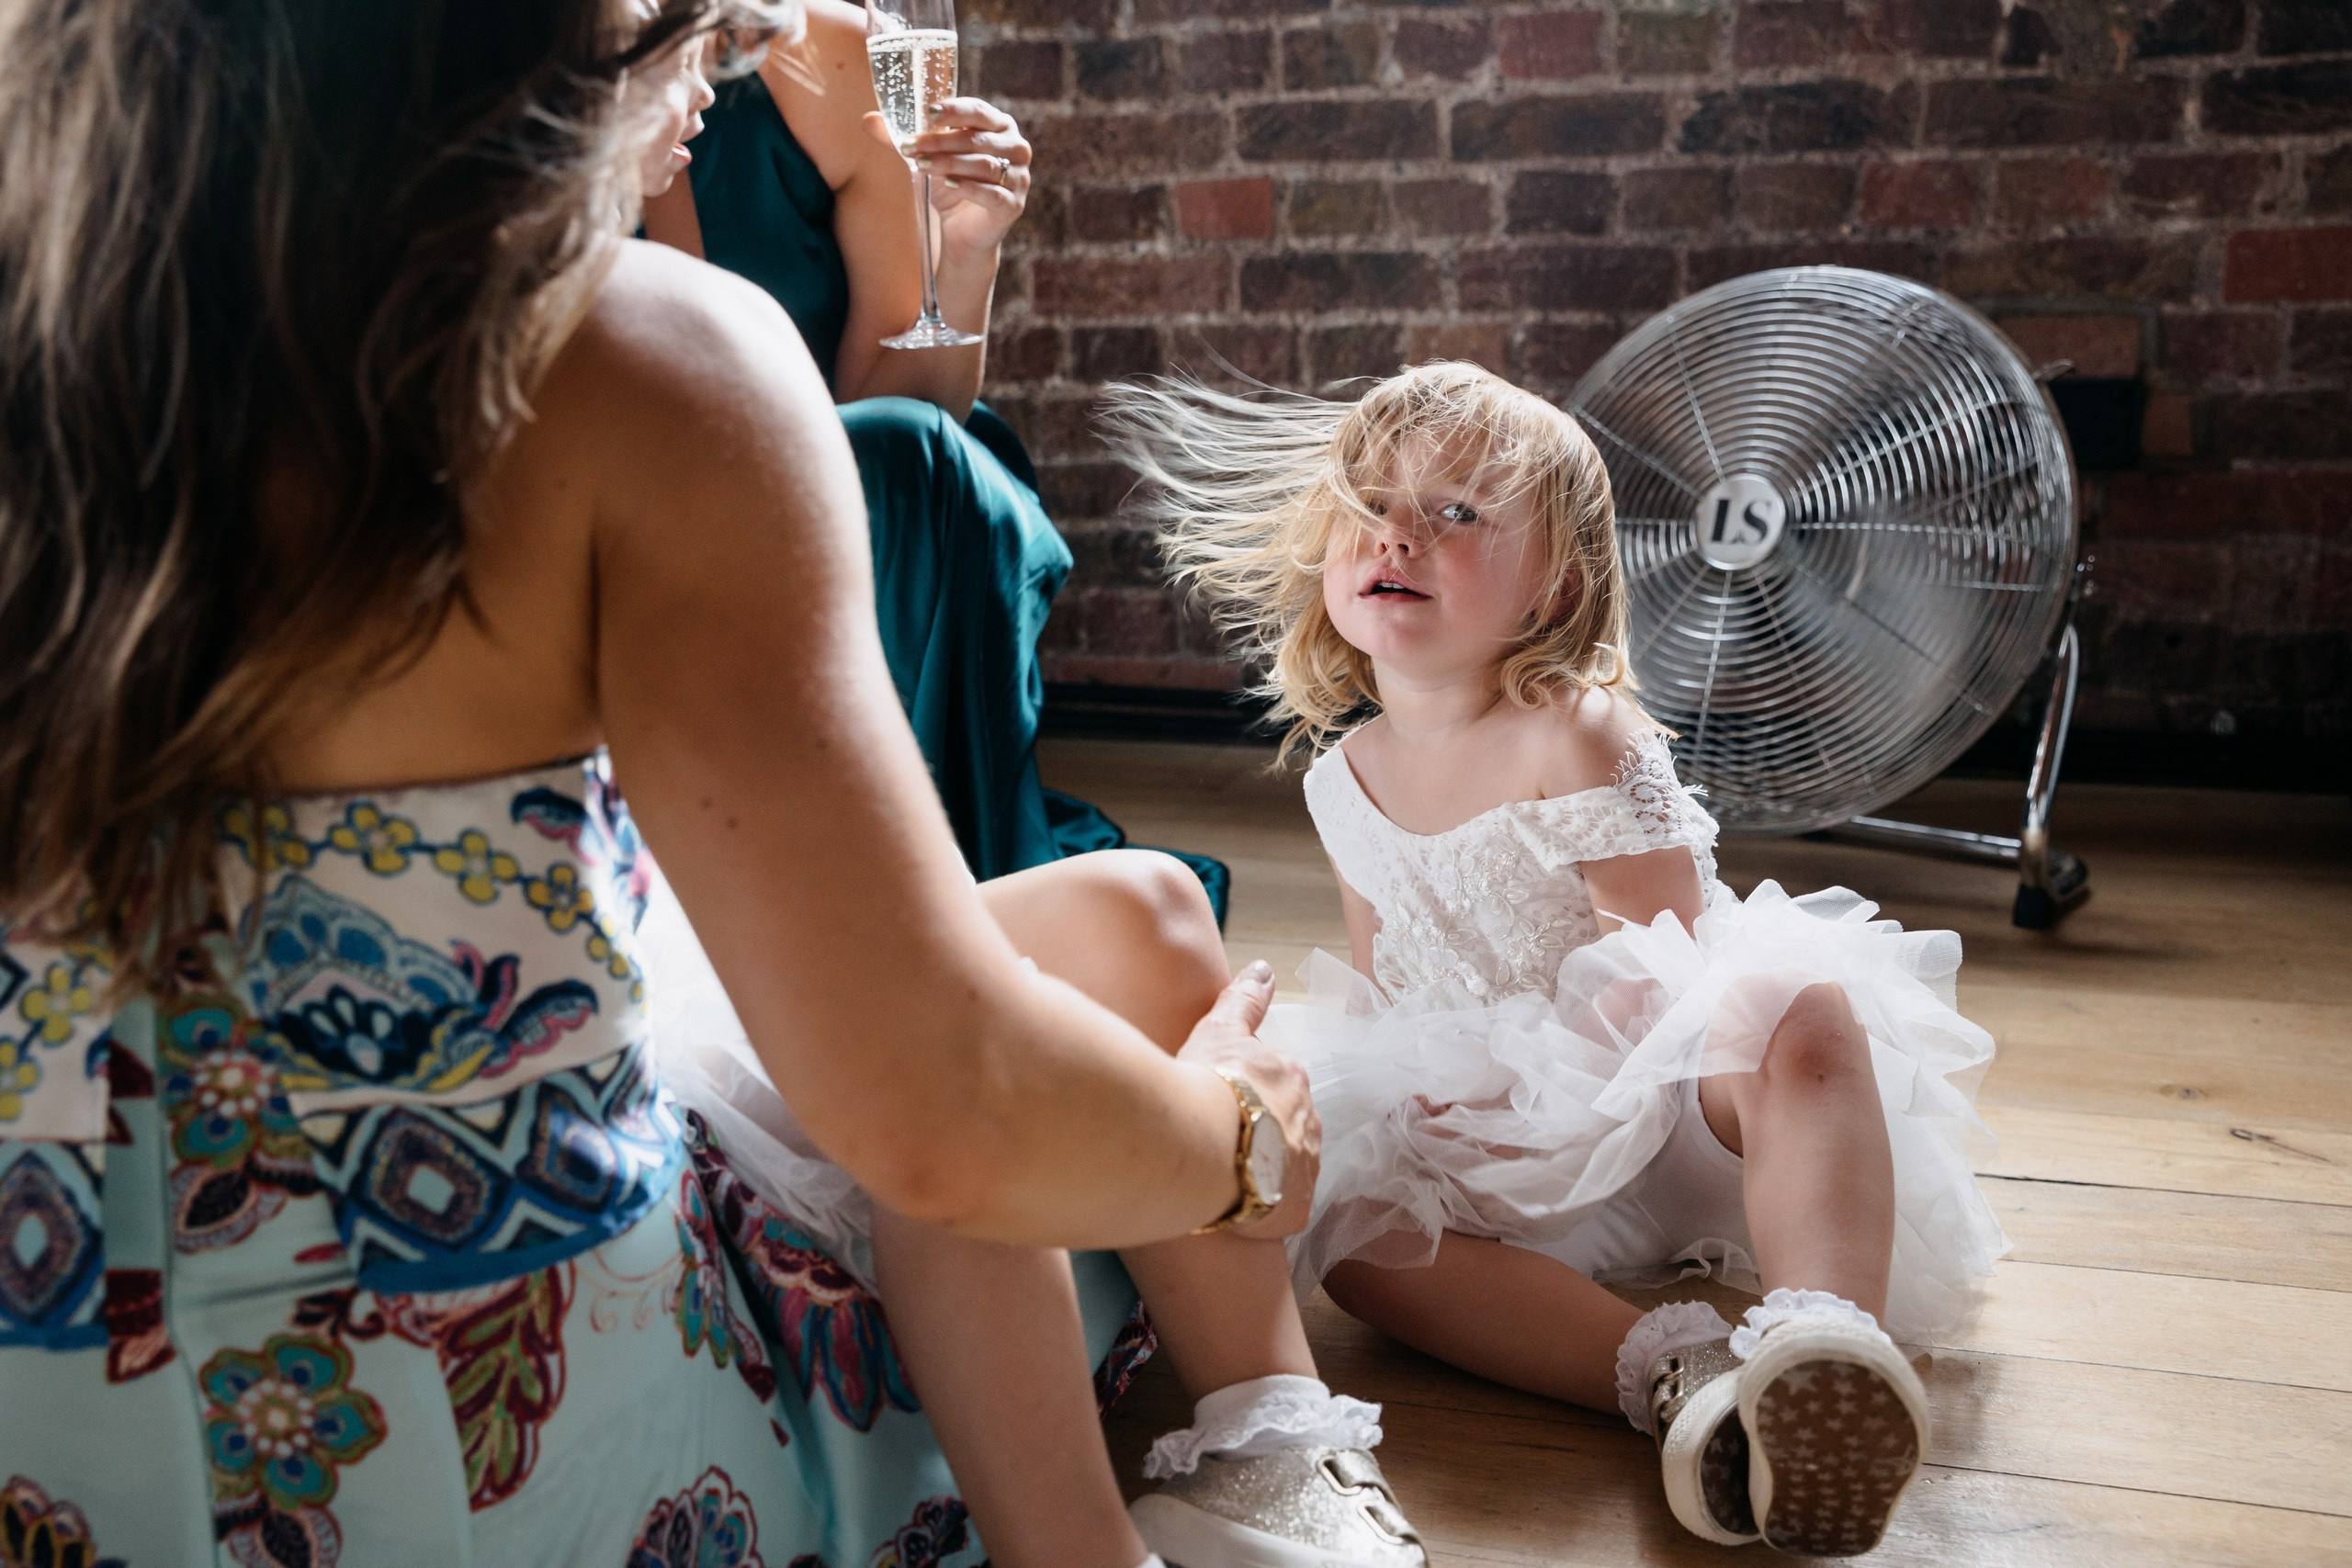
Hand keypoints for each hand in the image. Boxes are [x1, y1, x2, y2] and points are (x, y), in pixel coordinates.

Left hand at [863, 96, 1031, 256]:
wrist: (963, 231)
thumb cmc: (950, 185)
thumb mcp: (926, 158)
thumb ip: (902, 139)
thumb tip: (868, 119)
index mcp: (999, 126)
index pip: (978, 111)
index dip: (953, 110)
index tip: (927, 113)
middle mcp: (1016, 148)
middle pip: (977, 139)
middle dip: (940, 142)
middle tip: (909, 146)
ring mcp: (1019, 177)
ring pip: (984, 164)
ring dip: (949, 163)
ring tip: (920, 165)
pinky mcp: (1013, 205)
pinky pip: (992, 193)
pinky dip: (968, 188)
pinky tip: (946, 185)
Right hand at [1178, 961, 1320, 1241]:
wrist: (1198, 1147)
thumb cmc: (1205, 1083)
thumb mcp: (1219, 1030)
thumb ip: (1243, 999)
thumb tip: (1263, 967)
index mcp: (1293, 1079)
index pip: (1277, 1087)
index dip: (1246, 1096)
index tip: (1219, 1104)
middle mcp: (1310, 1123)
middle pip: (1286, 1129)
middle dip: (1258, 1135)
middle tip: (1217, 1142)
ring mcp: (1306, 1169)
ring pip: (1286, 1170)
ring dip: (1261, 1172)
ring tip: (1221, 1176)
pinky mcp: (1297, 1211)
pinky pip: (1283, 1212)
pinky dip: (1262, 1211)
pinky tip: (1232, 1207)